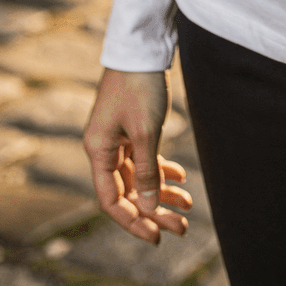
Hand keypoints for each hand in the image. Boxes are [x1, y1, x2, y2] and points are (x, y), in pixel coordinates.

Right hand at [83, 68, 192, 242]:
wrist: (143, 48)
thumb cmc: (140, 87)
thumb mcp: (146, 132)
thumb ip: (148, 171)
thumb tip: (150, 209)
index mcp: (98, 151)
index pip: (111, 200)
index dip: (133, 221)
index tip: (156, 237)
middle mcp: (104, 148)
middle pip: (129, 191)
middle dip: (154, 211)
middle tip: (181, 228)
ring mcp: (118, 138)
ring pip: (141, 176)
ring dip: (163, 191)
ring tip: (188, 206)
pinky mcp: (133, 128)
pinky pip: (146, 158)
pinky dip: (163, 169)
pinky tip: (181, 178)